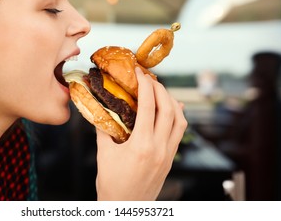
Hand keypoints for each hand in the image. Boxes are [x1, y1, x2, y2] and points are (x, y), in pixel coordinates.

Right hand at [95, 67, 187, 199]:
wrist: (126, 208)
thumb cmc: (111, 184)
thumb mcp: (103, 153)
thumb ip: (104, 129)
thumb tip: (100, 108)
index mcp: (142, 145)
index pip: (148, 106)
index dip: (145, 85)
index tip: (140, 72)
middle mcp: (160, 148)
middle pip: (169, 109)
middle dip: (160, 89)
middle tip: (149, 78)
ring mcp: (168, 154)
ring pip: (180, 120)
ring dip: (171, 101)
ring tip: (160, 91)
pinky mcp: (170, 159)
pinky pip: (179, 132)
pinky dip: (177, 117)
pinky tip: (171, 109)